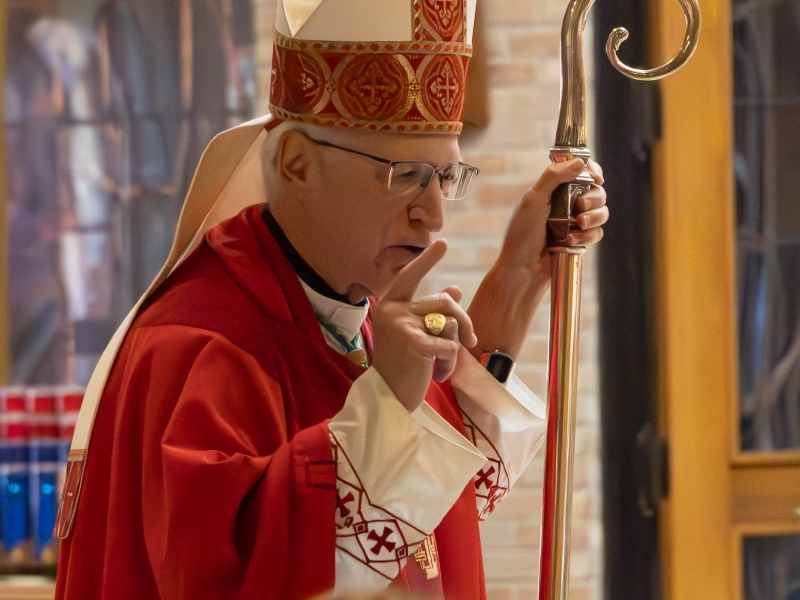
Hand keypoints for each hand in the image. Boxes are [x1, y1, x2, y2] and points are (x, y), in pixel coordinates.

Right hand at [371, 239, 477, 411]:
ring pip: (451, 321)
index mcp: (389, 304)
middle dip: (465, 322)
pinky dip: (450, 362)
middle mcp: (391, 309)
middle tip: (470, 342)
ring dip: (455, 346)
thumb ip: (432, 312)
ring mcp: (400, 324)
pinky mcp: (412, 342)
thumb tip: (455, 289)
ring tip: (442, 365)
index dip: (427, 259)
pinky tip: (438, 374)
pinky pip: (450, 343)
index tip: (443, 242)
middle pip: (445, 302)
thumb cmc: (402, 366)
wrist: (388, 398)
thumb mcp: (417, 335)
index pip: (411, 275)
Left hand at [467, 158, 607, 358]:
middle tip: (580, 206)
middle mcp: (567, 203)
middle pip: (597, 191)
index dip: (592, 171)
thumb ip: (554, 177)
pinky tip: (570, 240)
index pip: (581, 172)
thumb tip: (580, 161)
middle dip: (593, 197)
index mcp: (554, 189)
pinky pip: (597, 232)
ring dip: (593, 216)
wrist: (522, 268)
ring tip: (578, 224)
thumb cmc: (521, 233)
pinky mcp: (579, 239)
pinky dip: (586, 235)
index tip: (595, 177)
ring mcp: (574, 222)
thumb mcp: (533, 199)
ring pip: (601, 212)